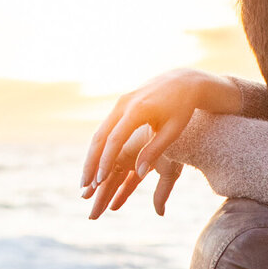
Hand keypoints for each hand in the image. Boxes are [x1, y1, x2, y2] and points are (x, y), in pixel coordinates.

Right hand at [80, 69, 240, 220]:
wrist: (183, 81)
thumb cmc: (182, 109)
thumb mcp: (172, 131)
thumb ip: (154, 150)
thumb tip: (138, 174)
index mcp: (138, 110)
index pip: (115, 140)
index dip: (106, 162)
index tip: (100, 182)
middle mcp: (124, 104)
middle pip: (99, 137)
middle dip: (91, 163)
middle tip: (84, 186)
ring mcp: (120, 103)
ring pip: (99, 133)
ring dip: (91, 157)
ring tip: (86, 180)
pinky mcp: (121, 105)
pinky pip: (105, 128)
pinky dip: (99, 147)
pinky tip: (96, 163)